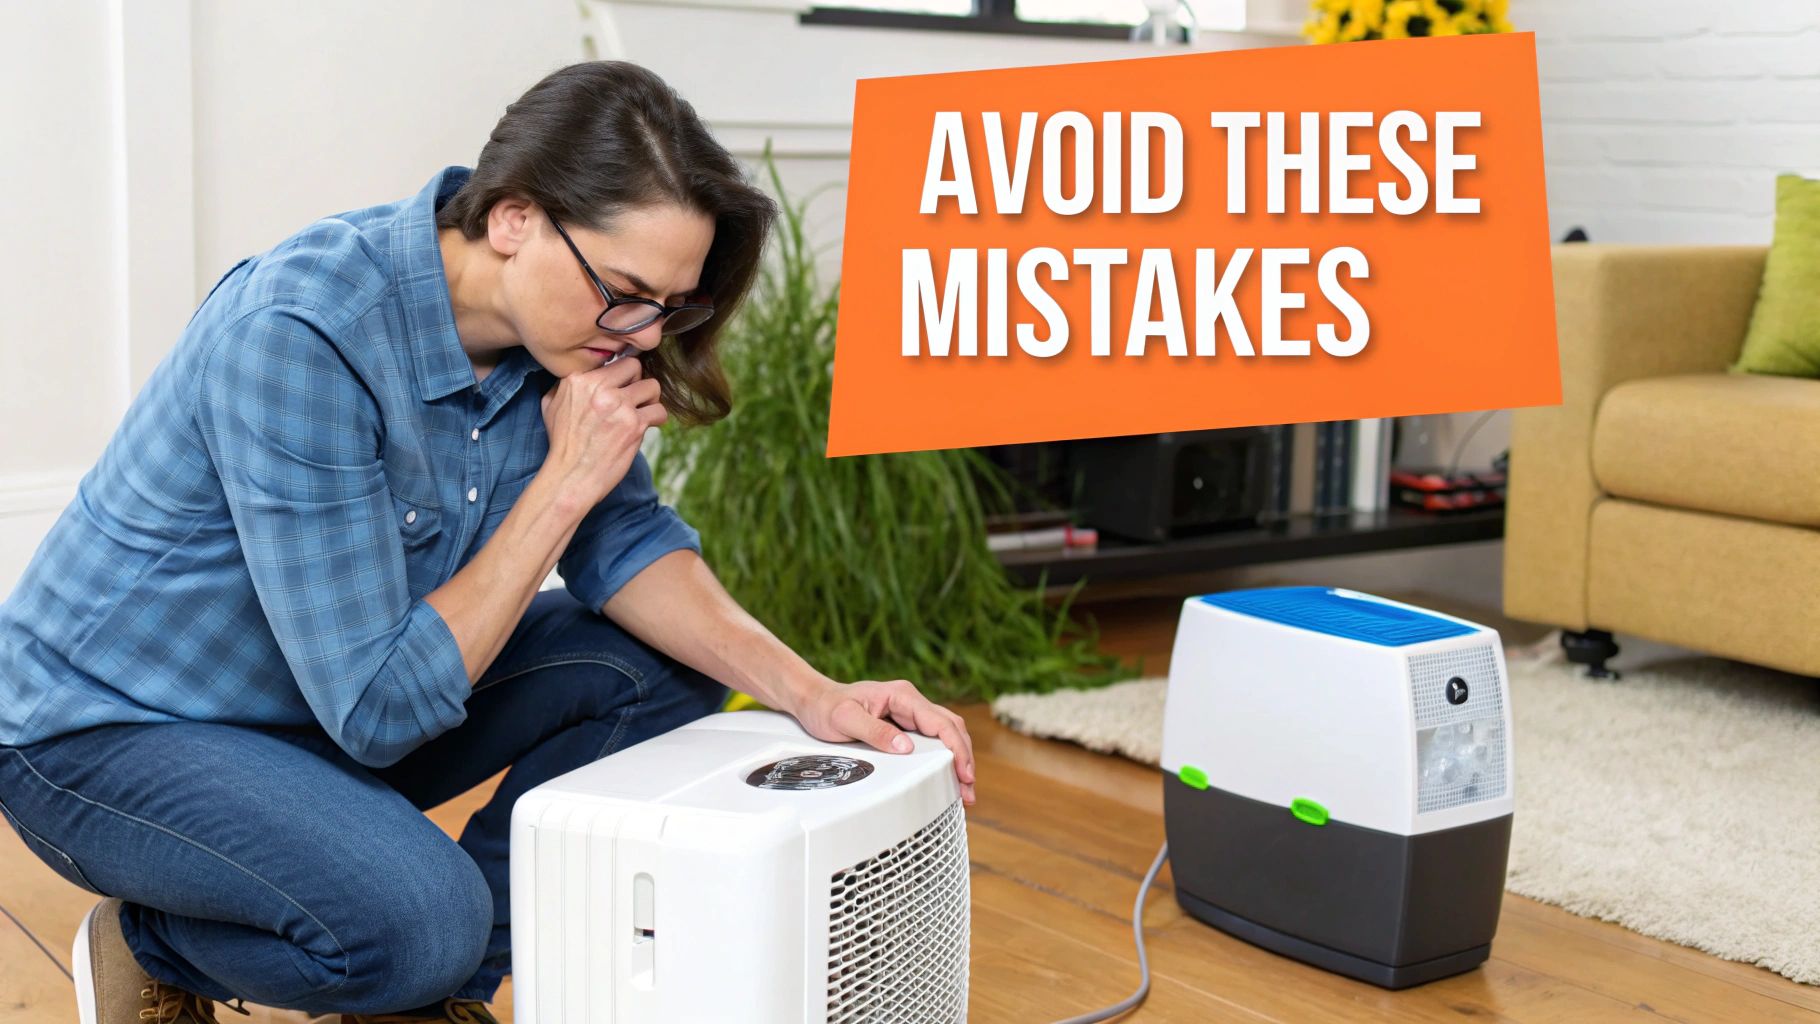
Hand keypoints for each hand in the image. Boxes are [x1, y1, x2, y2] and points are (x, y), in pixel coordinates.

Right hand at [538, 355, 666, 510]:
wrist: (570, 477)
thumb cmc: (562, 445)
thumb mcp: (551, 406)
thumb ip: (566, 385)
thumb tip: (584, 375)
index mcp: (579, 380)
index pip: (614, 362)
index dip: (621, 375)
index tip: (623, 387)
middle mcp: (599, 389)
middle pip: (635, 367)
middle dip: (638, 381)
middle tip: (635, 398)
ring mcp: (618, 406)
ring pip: (652, 386)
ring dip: (650, 399)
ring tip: (643, 411)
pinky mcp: (634, 425)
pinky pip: (659, 410)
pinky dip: (657, 418)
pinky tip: (649, 425)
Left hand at [786, 678, 976, 805]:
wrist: (814, 701)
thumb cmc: (826, 707)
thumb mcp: (845, 719)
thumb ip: (875, 732)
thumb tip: (906, 748)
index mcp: (902, 696)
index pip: (940, 722)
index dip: (956, 748)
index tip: (964, 771)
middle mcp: (910, 702)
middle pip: (951, 727)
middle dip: (964, 757)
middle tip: (968, 789)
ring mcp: (909, 713)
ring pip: (945, 734)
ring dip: (957, 759)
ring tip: (963, 788)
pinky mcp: (904, 725)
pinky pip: (932, 740)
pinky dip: (944, 757)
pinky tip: (946, 775)